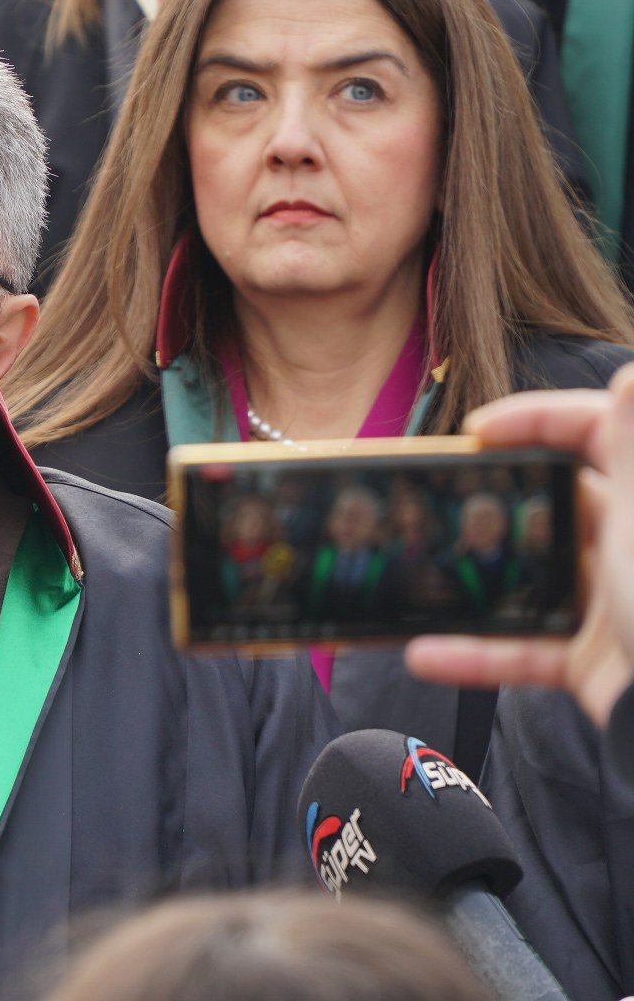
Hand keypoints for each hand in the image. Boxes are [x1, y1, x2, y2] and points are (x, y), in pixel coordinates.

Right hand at [404, 365, 633, 725]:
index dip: (539, 419)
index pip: (599, 431)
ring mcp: (614, 607)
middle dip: (496, 498)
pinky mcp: (595, 663)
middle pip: (558, 502)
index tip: (479, 431)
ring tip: (422, 571)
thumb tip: (633, 371)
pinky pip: (526, 651)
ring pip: (534, 580)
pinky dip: (476, 654)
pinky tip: (426, 650)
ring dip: (475, 582)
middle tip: (442, 498)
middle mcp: (632, 546)